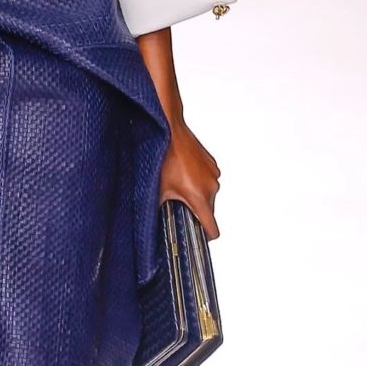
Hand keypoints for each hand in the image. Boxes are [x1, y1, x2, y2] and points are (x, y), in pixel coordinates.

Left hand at [158, 122, 221, 238]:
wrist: (170, 129)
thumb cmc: (163, 156)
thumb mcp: (157, 188)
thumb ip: (159, 209)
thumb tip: (153, 224)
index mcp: (199, 197)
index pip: (212, 229)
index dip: (205, 236)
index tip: (197, 236)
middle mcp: (211, 187)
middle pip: (208, 211)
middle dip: (194, 210)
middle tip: (177, 203)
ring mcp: (214, 174)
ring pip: (208, 194)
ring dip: (196, 194)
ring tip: (178, 183)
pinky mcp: (213, 164)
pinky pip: (208, 180)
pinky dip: (198, 181)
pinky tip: (183, 172)